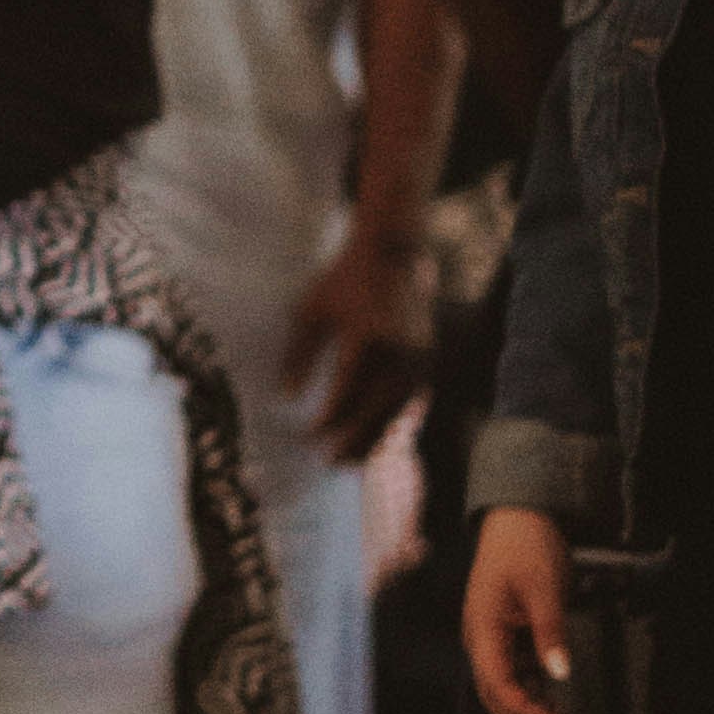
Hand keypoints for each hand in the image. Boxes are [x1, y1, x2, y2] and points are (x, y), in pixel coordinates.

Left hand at [287, 219, 436, 457]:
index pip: (348, 388)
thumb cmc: (343, 281)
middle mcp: (399, 348)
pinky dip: (392, 424)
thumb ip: (298, 354)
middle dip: (352, 437)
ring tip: (348, 460)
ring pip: (398, 409)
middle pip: (377, 406)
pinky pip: (410, 401)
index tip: (309, 435)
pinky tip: (373, 440)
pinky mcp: (427, 357)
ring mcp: (418, 354)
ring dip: (374, 437)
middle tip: (326, 460)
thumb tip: (286, 396)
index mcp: (368, 334)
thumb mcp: (311, 311)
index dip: (330, 416)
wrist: (392, 253)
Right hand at [463, 504, 580, 713]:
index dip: (526, 710)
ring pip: (509, 696)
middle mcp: (482, 642)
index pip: (498, 684)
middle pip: (500, 701)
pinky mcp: (507, 641)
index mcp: (482, 629)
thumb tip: (560, 674)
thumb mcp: (544, 586)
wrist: (517, 517)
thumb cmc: (527, 545)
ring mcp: (493, 643)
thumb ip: (550, 631)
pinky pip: (519, 680)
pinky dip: (538, 701)